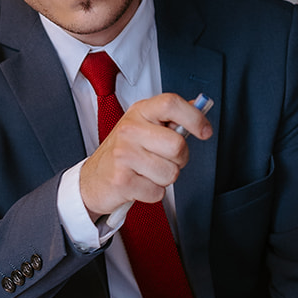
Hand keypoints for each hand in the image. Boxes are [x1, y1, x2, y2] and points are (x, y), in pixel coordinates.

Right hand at [79, 93, 212, 219]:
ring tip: (148, 172)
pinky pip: (158, 192)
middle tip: (165, 160)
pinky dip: (153, 193)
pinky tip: (139, 184)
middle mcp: (130, 130)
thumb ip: (171, 117)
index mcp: (140, 112)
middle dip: (179, 160)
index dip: (194, 117)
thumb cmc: (124, 152)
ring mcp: (124, 155)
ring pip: (171, 173)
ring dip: (165, 179)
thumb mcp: (144, 126)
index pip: (171, 103)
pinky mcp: (121, 180)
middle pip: (177, 146)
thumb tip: (199, 107)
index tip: (205, 131)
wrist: (92, 179)